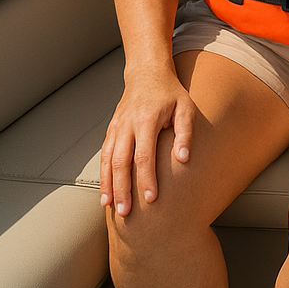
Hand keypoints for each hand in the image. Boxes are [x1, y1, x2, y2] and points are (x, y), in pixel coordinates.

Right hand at [100, 65, 196, 215]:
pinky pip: (104, 156)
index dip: (146, 178)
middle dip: (123, 189)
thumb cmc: (170, 94)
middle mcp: (126, 126)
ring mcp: (115, 128)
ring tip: (111, 207)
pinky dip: (103, 176)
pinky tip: (105, 193)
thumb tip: (184, 159)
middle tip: (126, 213)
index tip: (151, 199)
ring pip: (108, 161)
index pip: (144, 155)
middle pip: (121, 162)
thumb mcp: (185, 108)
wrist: (146, 74)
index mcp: (146, 120)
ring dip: (109, 185)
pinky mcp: (110, 131)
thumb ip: (185, 133)